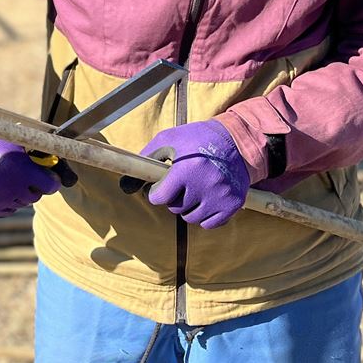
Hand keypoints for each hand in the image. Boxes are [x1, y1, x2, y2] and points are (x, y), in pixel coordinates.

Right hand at [0, 130, 67, 217]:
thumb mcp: (20, 143)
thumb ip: (40, 155)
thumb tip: (64, 168)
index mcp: (23, 170)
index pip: (51, 186)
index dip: (50, 180)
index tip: (47, 177)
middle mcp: (12, 187)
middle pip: (36, 196)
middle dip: (33, 186)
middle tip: (24, 175)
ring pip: (22, 204)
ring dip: (20, 194)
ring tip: (9, 180)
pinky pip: (7, 211)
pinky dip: (7, 203)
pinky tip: (1, 189)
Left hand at [129, 120, 249, 228]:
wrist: (237, 141)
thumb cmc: (197, 139)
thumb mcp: (168, 140)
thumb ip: (145, 160)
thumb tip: (125, 187)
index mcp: (186, 169)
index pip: (158, 198)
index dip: (156, 191)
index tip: (161, 185)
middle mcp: (204, 186)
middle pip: (175, 208)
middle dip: (174, 197)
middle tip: (182, 182)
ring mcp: (220, 197)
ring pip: (191, 218)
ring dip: (188, 207)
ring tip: (195, 188)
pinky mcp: (232, 205)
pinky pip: (209, 224)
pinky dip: (205, 215)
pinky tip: (207, 198)